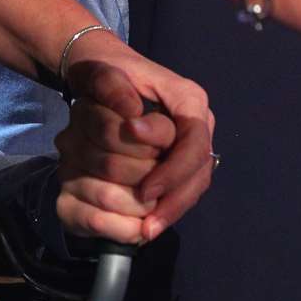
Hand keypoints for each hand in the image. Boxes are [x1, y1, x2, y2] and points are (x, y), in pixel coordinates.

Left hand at [54, 31, 214, 244]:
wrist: (102, 68)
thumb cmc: (103, 71)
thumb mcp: (100, 72)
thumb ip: (113, 88)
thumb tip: (132, 119)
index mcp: (187, 98)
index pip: (194, 141)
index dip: (174, 169)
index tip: (147, 190)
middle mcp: (197, 120)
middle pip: (200, 167)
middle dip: (176, 199)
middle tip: (147, 225)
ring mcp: (191, 139)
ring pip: (195, 181)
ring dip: (173, 208)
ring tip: (146, 231)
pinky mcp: (179, 154)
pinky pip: (183, 185)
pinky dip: (167, 206)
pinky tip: (145, 225)